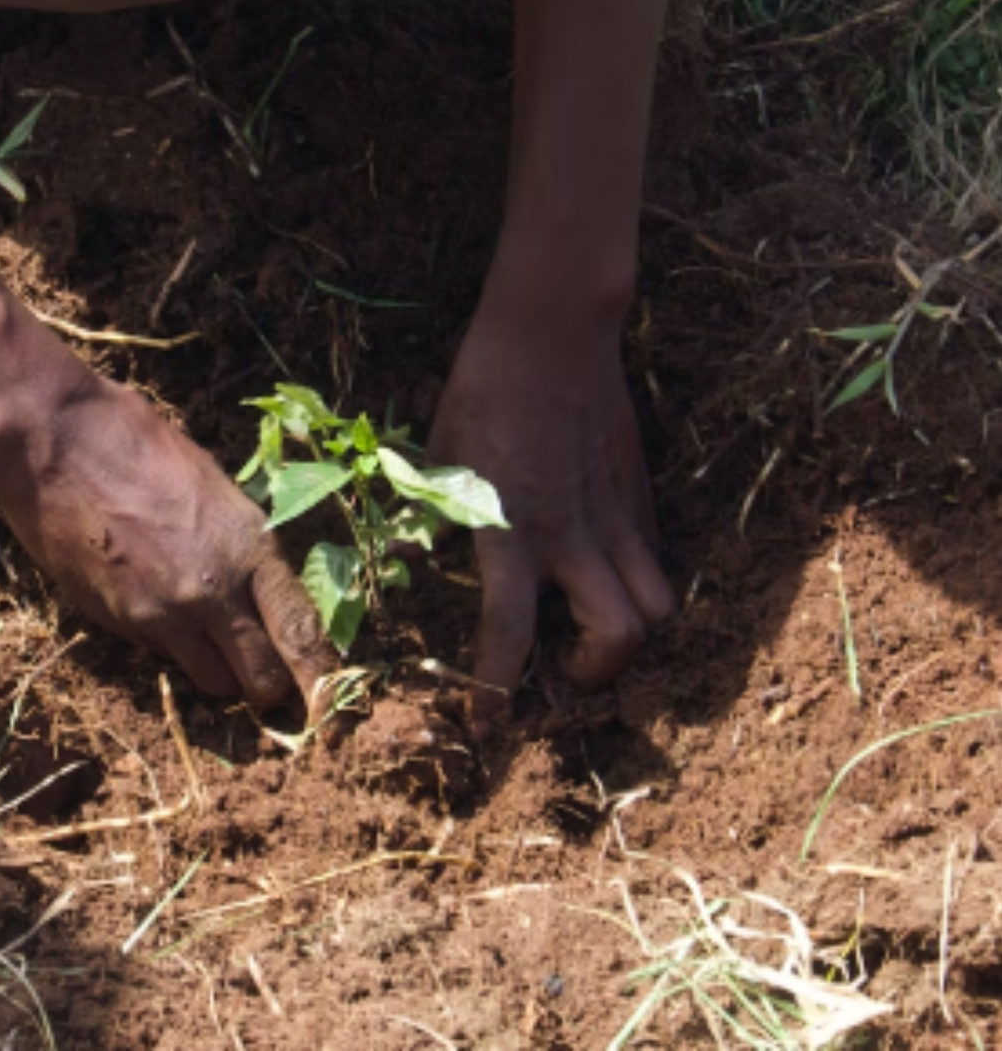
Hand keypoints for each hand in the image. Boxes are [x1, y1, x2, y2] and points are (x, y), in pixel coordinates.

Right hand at [0, 355, 334, 708]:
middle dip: (266, 683)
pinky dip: (167, 644)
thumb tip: (256, 587)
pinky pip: (159, 656)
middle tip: (261, 670)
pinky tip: (150, 598)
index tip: (334, 711)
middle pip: (260, 678)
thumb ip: (239, 545)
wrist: (55, 442)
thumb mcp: (213, 486)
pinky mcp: (117, 623)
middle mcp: (213, 591)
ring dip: (217, 668)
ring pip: (211, 680)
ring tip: (204, 632)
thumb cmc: (138, 443)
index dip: (322, 680)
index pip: (302, 633)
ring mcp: (162, 613)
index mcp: (249, 546)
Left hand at [429, 304, 675, 738]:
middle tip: (567, 669)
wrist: (549, 336)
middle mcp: (574, 537)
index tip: (486, 727)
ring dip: (633, 631)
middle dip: (598, 672)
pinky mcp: (642, 494)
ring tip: (597, 626)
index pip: (509, 635)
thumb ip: (432, 522)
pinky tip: (606, 570)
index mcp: (513, 533)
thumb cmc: (482, 394)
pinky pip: (658, 559)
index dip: (496, 692)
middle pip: (622, 638)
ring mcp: (618, 516)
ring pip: (659, 604)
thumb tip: (405, 568)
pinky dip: (642, 581)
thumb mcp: (439, 461)